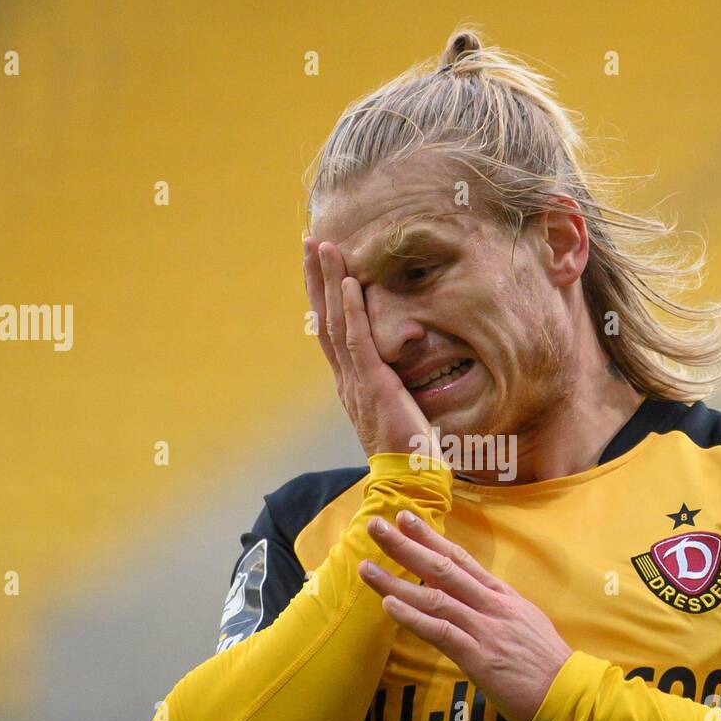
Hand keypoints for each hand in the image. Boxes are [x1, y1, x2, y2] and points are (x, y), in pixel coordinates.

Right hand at [303, 237, 432, 458]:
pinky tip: (350, 283)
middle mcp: (345, 378)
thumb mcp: (397, 409)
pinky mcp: (373, 384)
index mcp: (350, 383)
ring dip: (330, 282)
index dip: (323, 298)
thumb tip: (402, 370)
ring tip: (325, 248)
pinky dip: (352, 310)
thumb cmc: (409, 448)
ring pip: (336, 322)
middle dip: (317, 279)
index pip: (331, 332)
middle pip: (324, 319)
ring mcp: (356, 380)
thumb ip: (392, 386)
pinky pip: (358, 340)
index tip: (319, 268)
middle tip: (310, 243)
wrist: (407, 477)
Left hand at [357, 509, 572, 720]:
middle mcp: (490, 605)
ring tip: (366, 567)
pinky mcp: (478, 656)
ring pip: (434, 596)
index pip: (460, 559)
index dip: (431, 537)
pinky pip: (441, 632)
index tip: (407, 519)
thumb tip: (475, 600)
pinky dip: (413, 618)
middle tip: (377, 525)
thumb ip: (497, 609)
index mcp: (501, 596)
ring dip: (395, 581)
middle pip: (442, 568)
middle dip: (406, 545)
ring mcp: (484, 628)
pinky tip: (389, 606)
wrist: (570, 692)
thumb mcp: (524, 623)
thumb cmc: (547, 662)